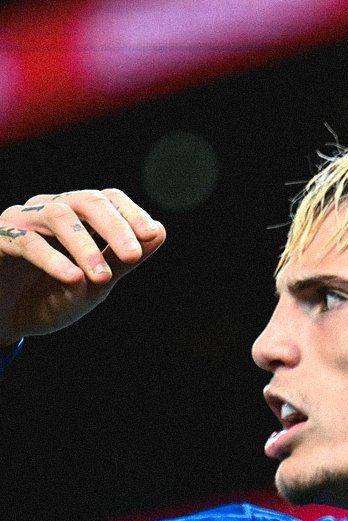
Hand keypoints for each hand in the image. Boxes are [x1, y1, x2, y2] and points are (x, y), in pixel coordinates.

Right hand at [0, 189, 165, 345]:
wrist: (7, 320)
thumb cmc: (50, 298)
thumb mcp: (94, 284)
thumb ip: (122, 260)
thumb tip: (159, 232)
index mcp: (75, 217)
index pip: (107, 200)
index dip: (130, 213)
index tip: (151, 235)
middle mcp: (48, 211)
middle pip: (86, 201)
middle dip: (114, 227)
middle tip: (133, 255)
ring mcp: (20, 221)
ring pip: (58, 215)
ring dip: (85, 246)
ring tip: (102, 276)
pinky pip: (26, 241)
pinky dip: (51, 259)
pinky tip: (72, 277)